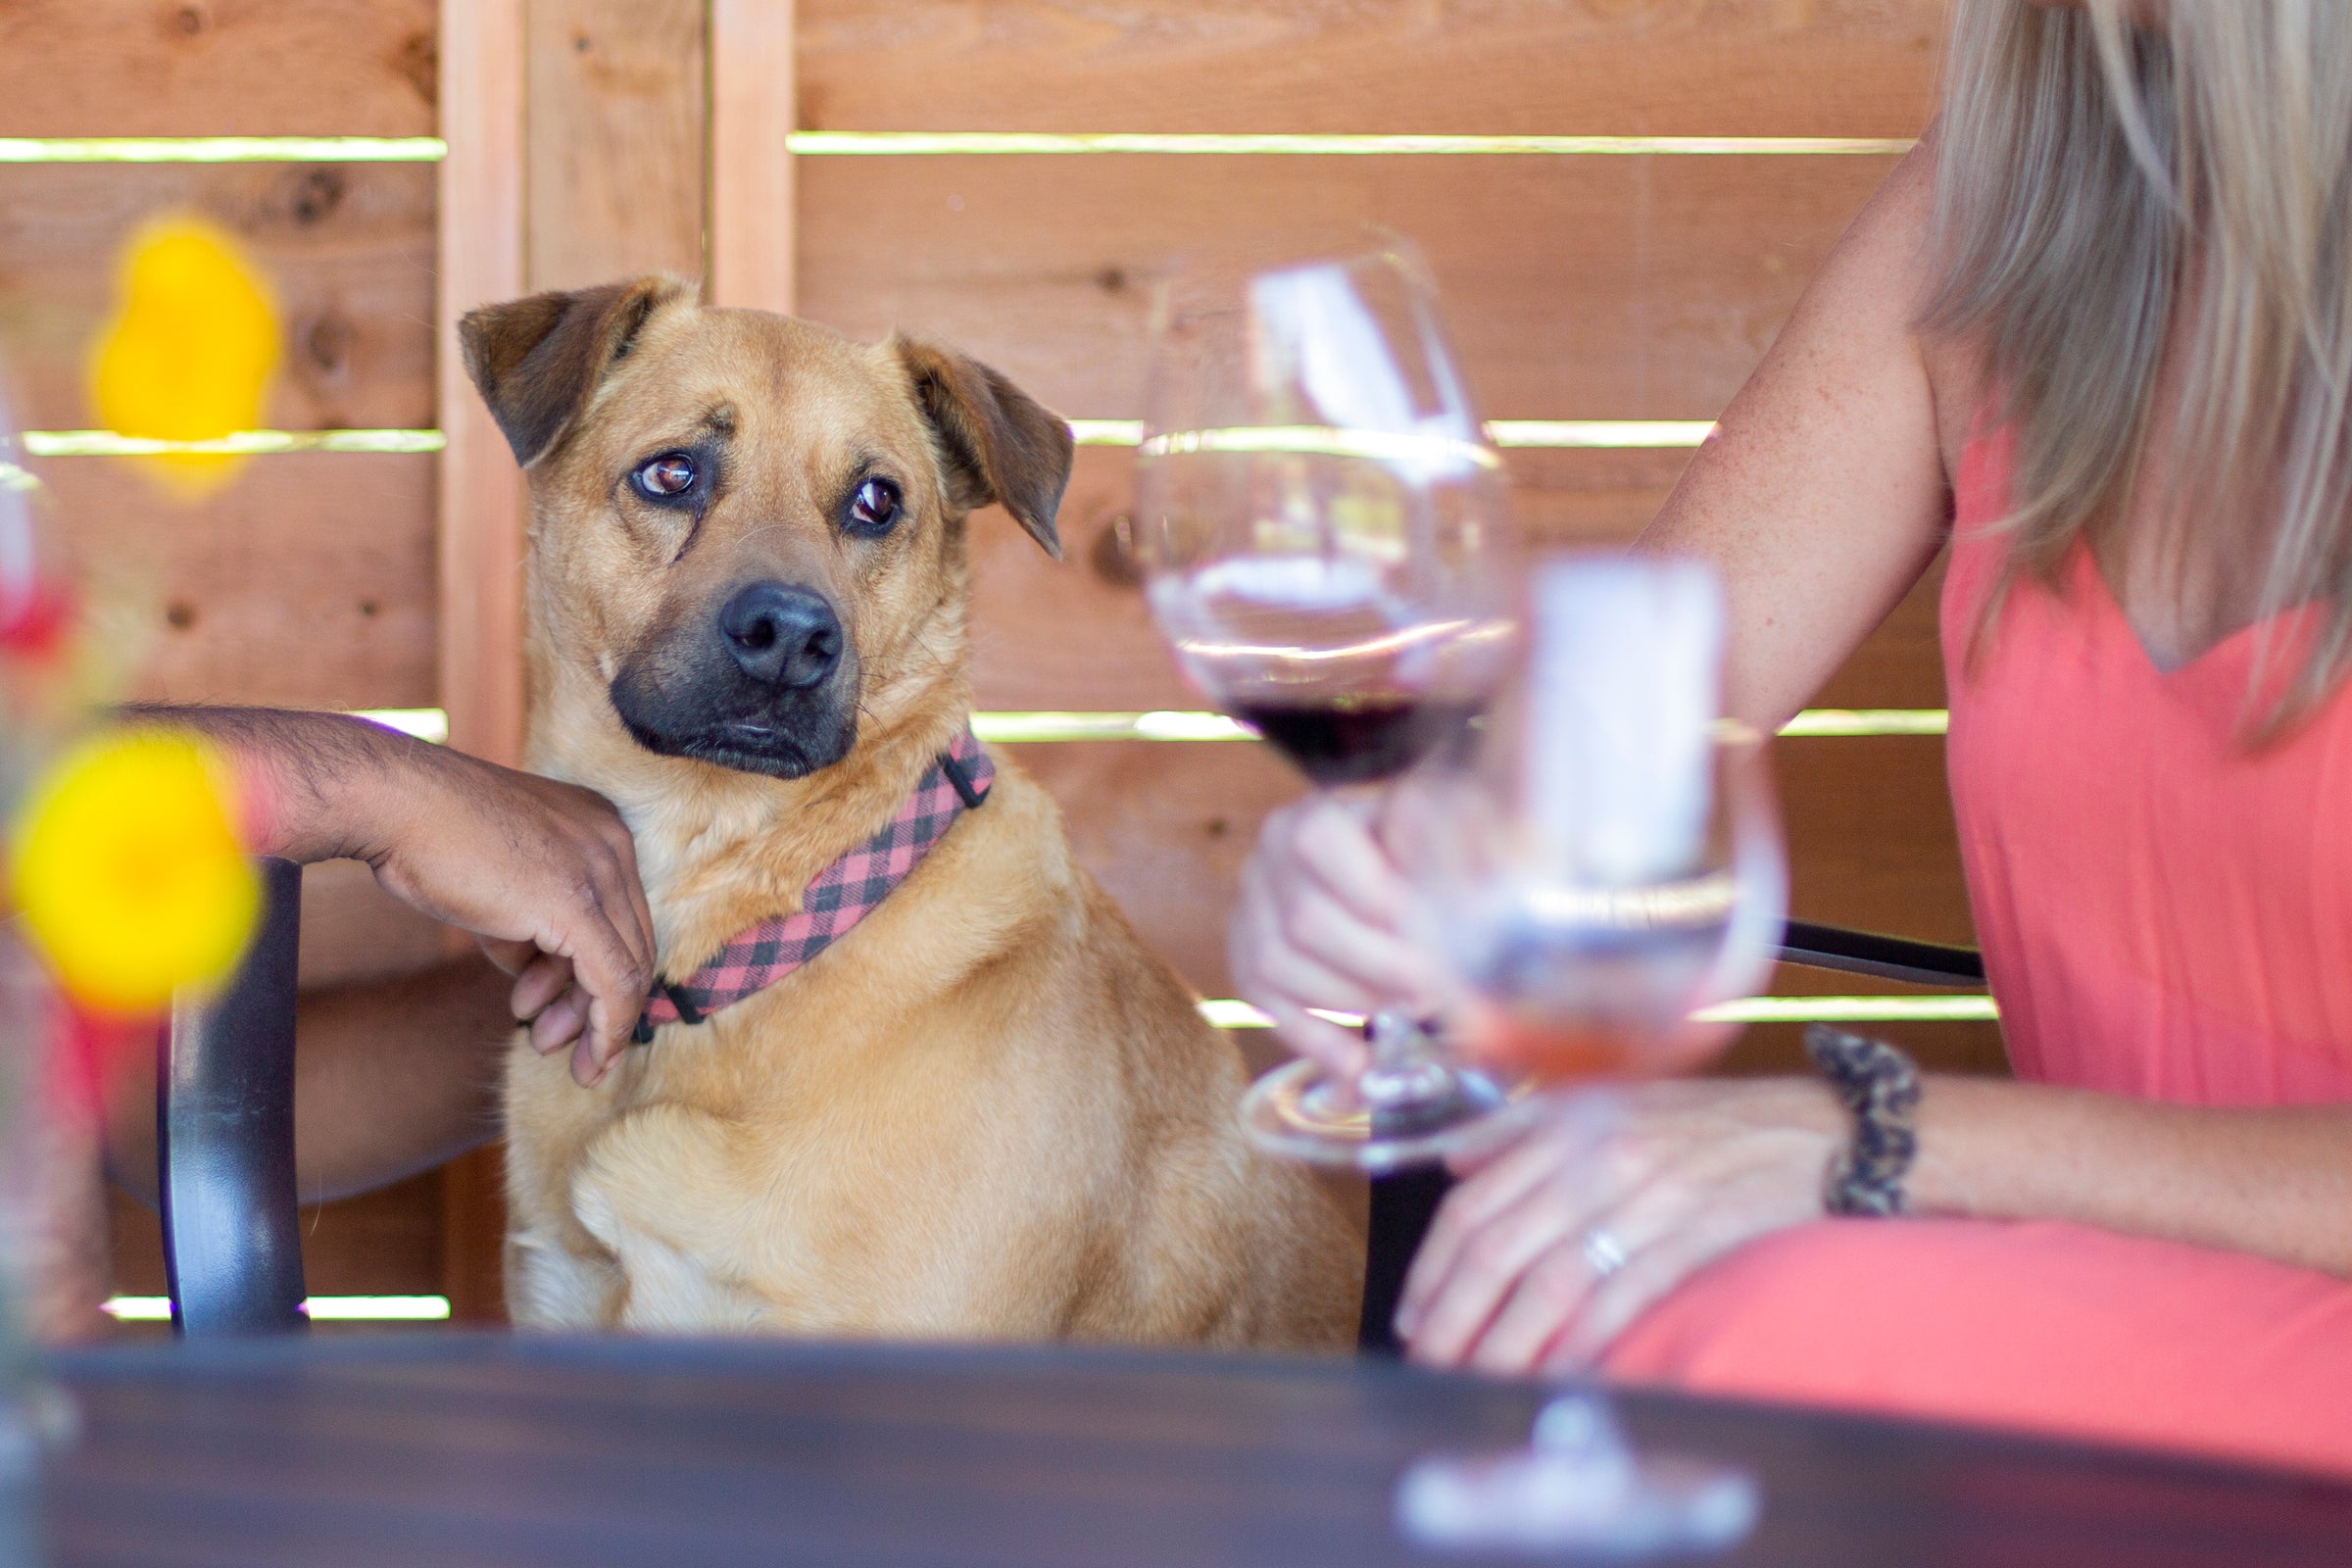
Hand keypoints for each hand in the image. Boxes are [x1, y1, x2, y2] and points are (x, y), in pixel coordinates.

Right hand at [353, 744, 654, 1087]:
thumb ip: (529, 923)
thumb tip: (539, 977)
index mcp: (601, 827)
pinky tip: (588, 1061)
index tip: (574, 1012)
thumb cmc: (431, 837)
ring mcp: (600, 869)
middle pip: (629, 942)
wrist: (394, 804)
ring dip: (594, 1023)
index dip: (602, 972)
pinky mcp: (576, 903)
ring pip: (626, 967)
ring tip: (550, 1047)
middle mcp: (613, 842)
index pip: (622, 916)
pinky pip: (612, 981)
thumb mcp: (499, 882)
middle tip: (562, 1042)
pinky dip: (606, 1028)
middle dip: (597, 1003)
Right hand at [1228, 789, 1439, 1075]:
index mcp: (1311, 817)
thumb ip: (1458, 838)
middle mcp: (1267, 858)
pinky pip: (1266, 1007)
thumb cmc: (1425, 850)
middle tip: (1436, 990)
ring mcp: (1250, 912)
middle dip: (1378, 967)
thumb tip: (1481, 876)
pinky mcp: (1247, 961)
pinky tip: (1361, 1065)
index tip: (1434, 935)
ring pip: (1278, 968)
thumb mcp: (1446, 829)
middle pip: (1305, 921)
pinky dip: (1316, 1041)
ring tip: (1411, 1008)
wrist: (1393, 865)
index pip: (1319, 844)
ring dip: (1351, 1002)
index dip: (1375, 896)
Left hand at [1397, 1077, 1843, 1373]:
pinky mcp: (1698, 1237)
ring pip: (1550, 1283)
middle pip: (1498, 1249)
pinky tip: (1558, 1379)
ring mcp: (1649, 1198)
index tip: (1412, 1315)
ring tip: (1477, 1381)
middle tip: (1429, 1362)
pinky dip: (1585, 1345)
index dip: (1433, 1267)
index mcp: (1569, 1125)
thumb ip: (1527, 1129)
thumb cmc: (1711, 1123)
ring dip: (1504, 1344)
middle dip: (1452, 1318)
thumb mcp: (1612, 1101)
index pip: (1473, 1202)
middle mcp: (1599, 1158)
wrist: (1820, 1129)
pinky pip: (1625, 1299)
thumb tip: (1456, 1161)